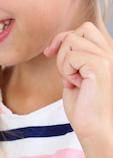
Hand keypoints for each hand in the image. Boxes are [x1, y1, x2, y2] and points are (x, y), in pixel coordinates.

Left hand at [44, 21, 112, 142]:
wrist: (94, 129)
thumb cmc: (84, 106)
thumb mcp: (75, 74)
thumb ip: (73, 56)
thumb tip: (59, 40)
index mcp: (107, 53)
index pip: (85, 28)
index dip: (64, 38)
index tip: (50, 52)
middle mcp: (111, 52)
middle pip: (80, 30)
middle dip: (63, 46)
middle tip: (63, 71)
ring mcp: (108, 58)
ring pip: (72, 41)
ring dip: (63, 63)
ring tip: (73, 81)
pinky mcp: (101, 66)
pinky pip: (71, 57)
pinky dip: (66, 72)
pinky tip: (76, 85)